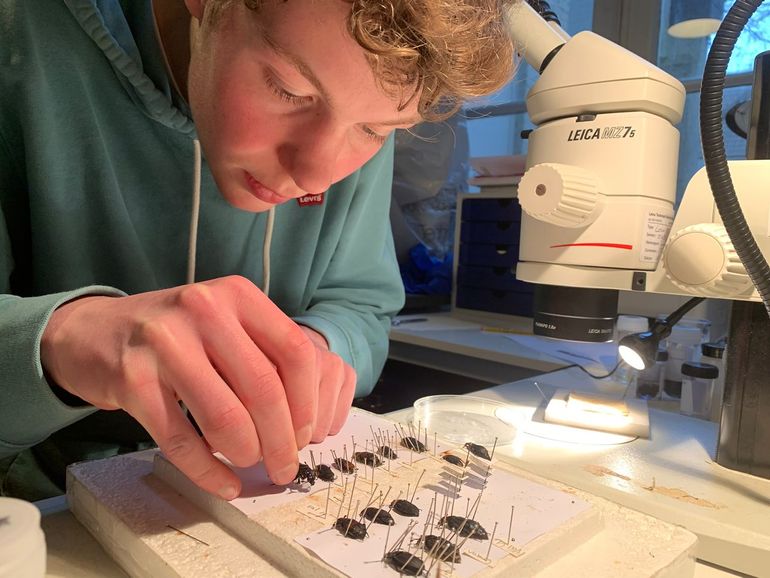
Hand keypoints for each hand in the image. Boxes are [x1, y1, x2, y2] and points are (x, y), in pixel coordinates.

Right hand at [40, 276, 355, 498]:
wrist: (93, 331)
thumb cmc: (175, 334)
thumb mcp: (224, 322)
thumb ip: (264, 356)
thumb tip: (306, 424)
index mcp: (238, 295)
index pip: (296, 353)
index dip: (308, 403)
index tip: (308, 434)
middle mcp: (204, 311)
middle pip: (265, 390)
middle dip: (283, 441)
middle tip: (286, 467)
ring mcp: (165, 343)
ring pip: (226, 418)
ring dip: (246, 454)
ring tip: (249, 463)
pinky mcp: (133, 380)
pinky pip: (182, 440)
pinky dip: (208, 472)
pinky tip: (224, 484)